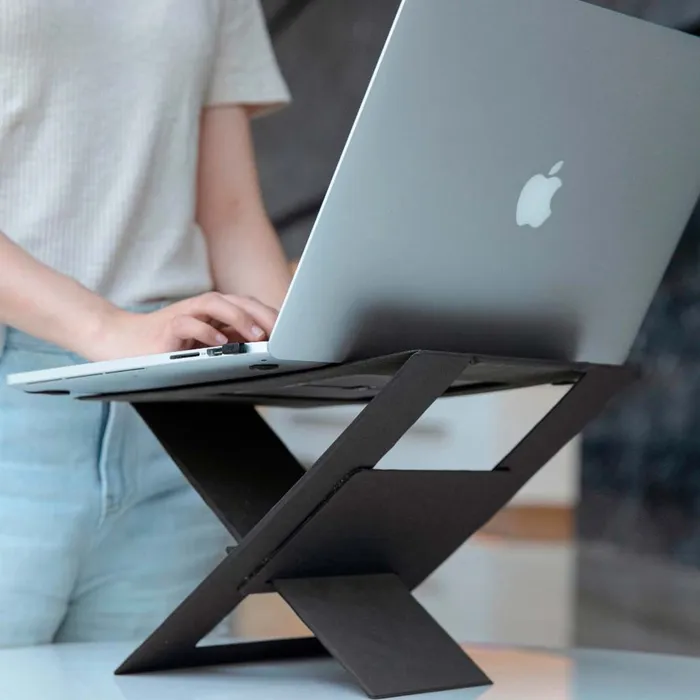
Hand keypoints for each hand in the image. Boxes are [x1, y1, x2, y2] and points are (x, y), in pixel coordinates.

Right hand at [81, 292, 277, 360]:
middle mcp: (200, 308)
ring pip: (216, 305)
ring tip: (258, 335)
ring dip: (240, 318)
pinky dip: (206, 331)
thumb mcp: (203, 342)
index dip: (269, 315)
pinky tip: (221, 342)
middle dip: (263, 314)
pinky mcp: (166, 328)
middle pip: (238, 301)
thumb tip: (262, 345)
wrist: (118, 343)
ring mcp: (183, 315)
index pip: (247, 306)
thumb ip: (228, 338)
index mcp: (212, 312)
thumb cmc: (164, 346)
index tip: (291, 331)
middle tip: (283, 332)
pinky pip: (188, 324)